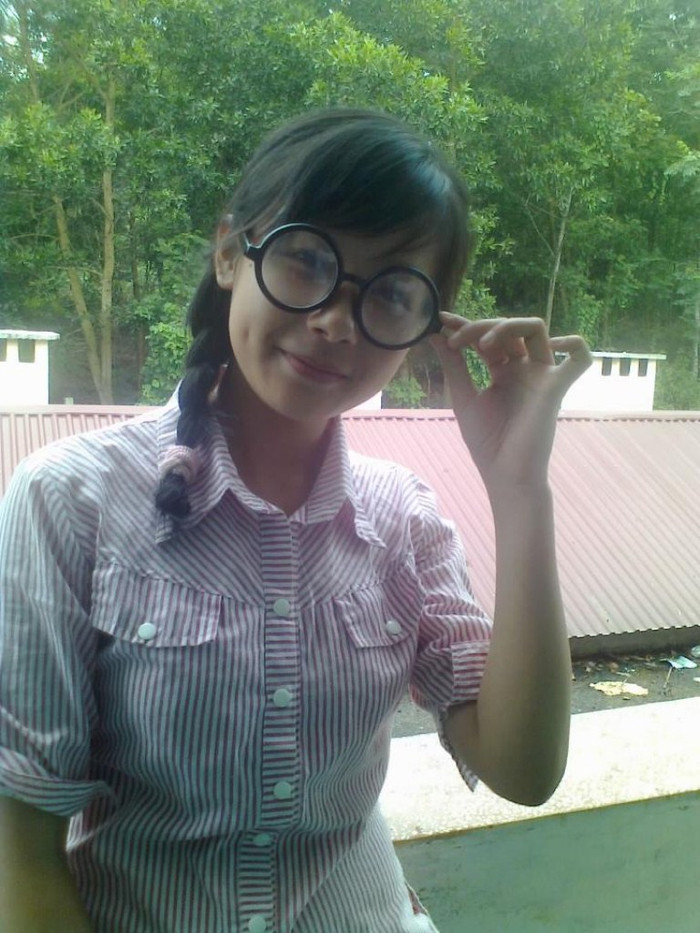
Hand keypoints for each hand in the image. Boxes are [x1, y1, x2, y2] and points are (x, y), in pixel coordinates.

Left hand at [431, 313, 591, 491]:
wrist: (504, 475)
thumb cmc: (487, 443)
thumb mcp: (463, 398)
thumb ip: (453, 365)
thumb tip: (436, 335)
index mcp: (503, 371)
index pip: (487, 337)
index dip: (466, 325)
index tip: (442, 320)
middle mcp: (524, 368)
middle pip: (508, 329)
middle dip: (478, 328)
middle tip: (455, 342)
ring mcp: (541, 375)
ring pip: (535, 329)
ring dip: (507, 327)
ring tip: (482, 345)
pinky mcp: (557, 387)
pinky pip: (580, 358)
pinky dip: (573, 344)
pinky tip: (551, 344)